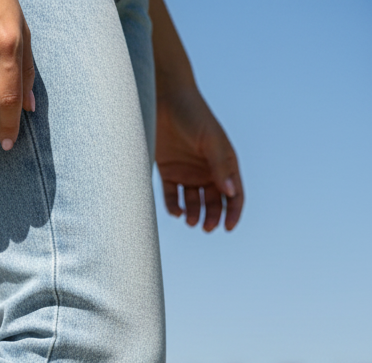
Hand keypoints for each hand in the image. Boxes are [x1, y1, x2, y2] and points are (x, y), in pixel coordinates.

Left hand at [156, 87, 243, 231]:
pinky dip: (175, 208)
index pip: (234, 194)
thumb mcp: (210, 140)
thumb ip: (220, 165)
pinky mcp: (169, 172)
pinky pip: (173, 197)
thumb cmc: (192, 115)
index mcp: (224, 162)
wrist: (163, 99)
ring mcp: (187, 172)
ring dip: (194, 215)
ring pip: (194, 203)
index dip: (233, 212)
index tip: (228, 227)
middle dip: (212, 217)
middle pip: (214, 203)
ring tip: (191, 221)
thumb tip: (230, 193)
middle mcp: (207, 170)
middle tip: (206, 227)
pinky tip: (177, 212)